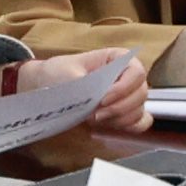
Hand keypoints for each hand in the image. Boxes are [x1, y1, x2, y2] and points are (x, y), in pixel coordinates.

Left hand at [0, 46, 142, 153]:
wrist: (44, 87)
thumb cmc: (56, 74)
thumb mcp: (67, 74)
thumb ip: (86, 87)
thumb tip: (99, 101)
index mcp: (118, 59)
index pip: (137, 72)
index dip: (123, 88)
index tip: (102, 99)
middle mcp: (127, 77)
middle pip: (142, 93)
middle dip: (119, 107)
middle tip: (95, 115)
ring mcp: (127, 96)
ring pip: (140, 110)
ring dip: (120, 119)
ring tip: (95, 119)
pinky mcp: (122, 113)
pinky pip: (140, 122)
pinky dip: (129, 126)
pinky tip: (111, 127)